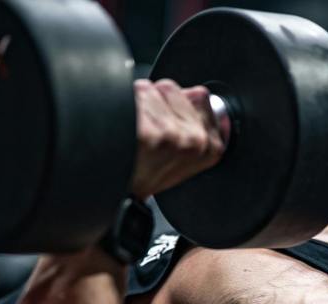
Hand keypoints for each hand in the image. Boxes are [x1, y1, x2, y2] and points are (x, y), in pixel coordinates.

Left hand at [129, 79, 225, 197]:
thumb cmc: (145, 175)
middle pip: (172, 89)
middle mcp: (194, 141)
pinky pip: (134, 95)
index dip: (178, 104)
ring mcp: (170, 135)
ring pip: (151, 89)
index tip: (167, 124)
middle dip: (157, 102)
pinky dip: (124, 106)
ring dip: (138, 105)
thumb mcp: (182, 155)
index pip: (201, 96)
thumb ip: (194, 121)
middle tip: (147, 132)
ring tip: (134, 131)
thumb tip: (193, 92)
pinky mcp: (146, 131)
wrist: (117, 190)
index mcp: (210, 148)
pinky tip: (126, 129)